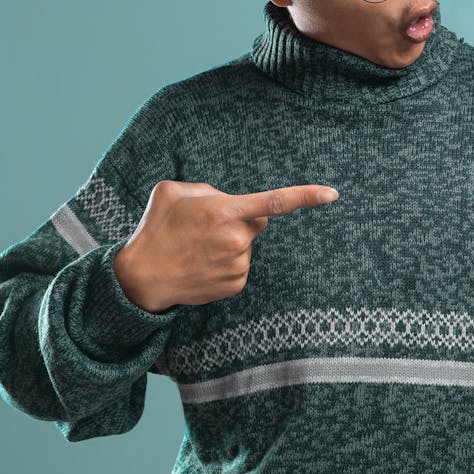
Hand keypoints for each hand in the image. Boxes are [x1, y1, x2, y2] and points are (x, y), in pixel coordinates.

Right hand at [113, 180, 339, 312]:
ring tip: (196, 249)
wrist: (141, 278)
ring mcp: (237, 265)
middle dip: (239, 219)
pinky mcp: (235, 285)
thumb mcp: (171, 192)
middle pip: (256, 222)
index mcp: (224, 212)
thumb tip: (226, 199)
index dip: (306, 196)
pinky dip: (226, 262)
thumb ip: (205, 188)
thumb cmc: (155, 229)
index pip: (275, 202)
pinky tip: (202, 265)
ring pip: (246, 245)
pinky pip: (241, 265)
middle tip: (204, 227)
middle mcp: (236, 240)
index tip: (332, 194)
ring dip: (229, 243)